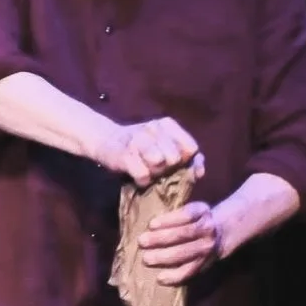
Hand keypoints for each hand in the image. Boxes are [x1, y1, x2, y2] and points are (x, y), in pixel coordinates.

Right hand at [91, 116, 205, 187]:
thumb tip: (199, 172)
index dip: (186, 162)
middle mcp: (153, 127)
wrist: (106, 141)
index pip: (191, 148)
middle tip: (155, 167)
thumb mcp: (165, 146)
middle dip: (168, 168)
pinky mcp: (124, 154)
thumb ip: (186, 157)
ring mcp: (138, 139)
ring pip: (159, 164)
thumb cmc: (141, 148)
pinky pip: (143, 175)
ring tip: (146, 170)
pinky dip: (141, 181)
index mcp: (167, 124)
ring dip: (154, 174)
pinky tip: (135, 176)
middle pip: (175, 158)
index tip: (176, 166)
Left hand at [136, 201, 222, 284]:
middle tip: (141, 242)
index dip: (168, 220)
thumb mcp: (189, 210)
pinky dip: (174, 276)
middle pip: (184, 234)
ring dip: (164, 257)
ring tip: (146, 259)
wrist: (221, 233)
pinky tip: (160, 278)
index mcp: (201, 211)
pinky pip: (190, 271)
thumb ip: (173, 216)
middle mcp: (207, 229)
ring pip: (186, 253)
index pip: (186, 214)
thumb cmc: (193, 220)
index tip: (151, 225)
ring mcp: (207, 248)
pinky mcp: (204, 264)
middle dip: (161, 239)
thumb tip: (148, 226)